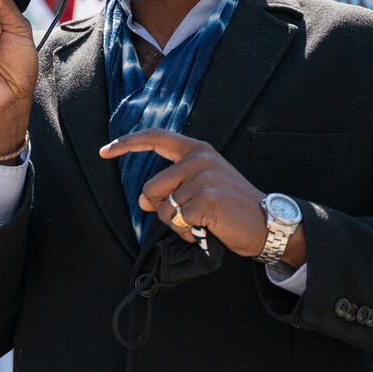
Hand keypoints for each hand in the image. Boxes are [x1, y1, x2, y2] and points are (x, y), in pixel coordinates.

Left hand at [101, 129, 304, 266]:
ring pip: (163, 210)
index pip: (156, 138)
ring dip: (177, 225)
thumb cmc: (232, 207)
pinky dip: (187, 233)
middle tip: (190, 215)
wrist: (268, 222)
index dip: (127, 144)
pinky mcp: (206, 199)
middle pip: (151, 188)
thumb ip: (174, 184)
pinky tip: (206, 230)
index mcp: (198, 150)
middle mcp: (199, 158)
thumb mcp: (205, 185)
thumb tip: (144, 201)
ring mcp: (204, 177)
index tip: (104, 151)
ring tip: (202, 222)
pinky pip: (177, 222)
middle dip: (162, 210)